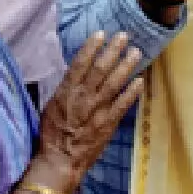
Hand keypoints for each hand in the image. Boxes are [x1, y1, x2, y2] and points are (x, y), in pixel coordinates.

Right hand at [37, 32, 143, 188]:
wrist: (59, 160)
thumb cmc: (52, 133)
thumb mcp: (52, 106)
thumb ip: (66, 89)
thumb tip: (76, 73)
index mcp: (66, 91)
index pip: (80, 63)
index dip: (91, 47)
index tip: (101, 33)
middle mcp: (83, 97)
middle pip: (100, 69)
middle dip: (113, 50)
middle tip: (124, 36)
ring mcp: (97, 110)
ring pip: (114, 83)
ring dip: (126, 66)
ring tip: (136, 52)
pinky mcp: (108, 123)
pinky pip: (123, 105)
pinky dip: (132, 92)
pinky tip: (140, 81)